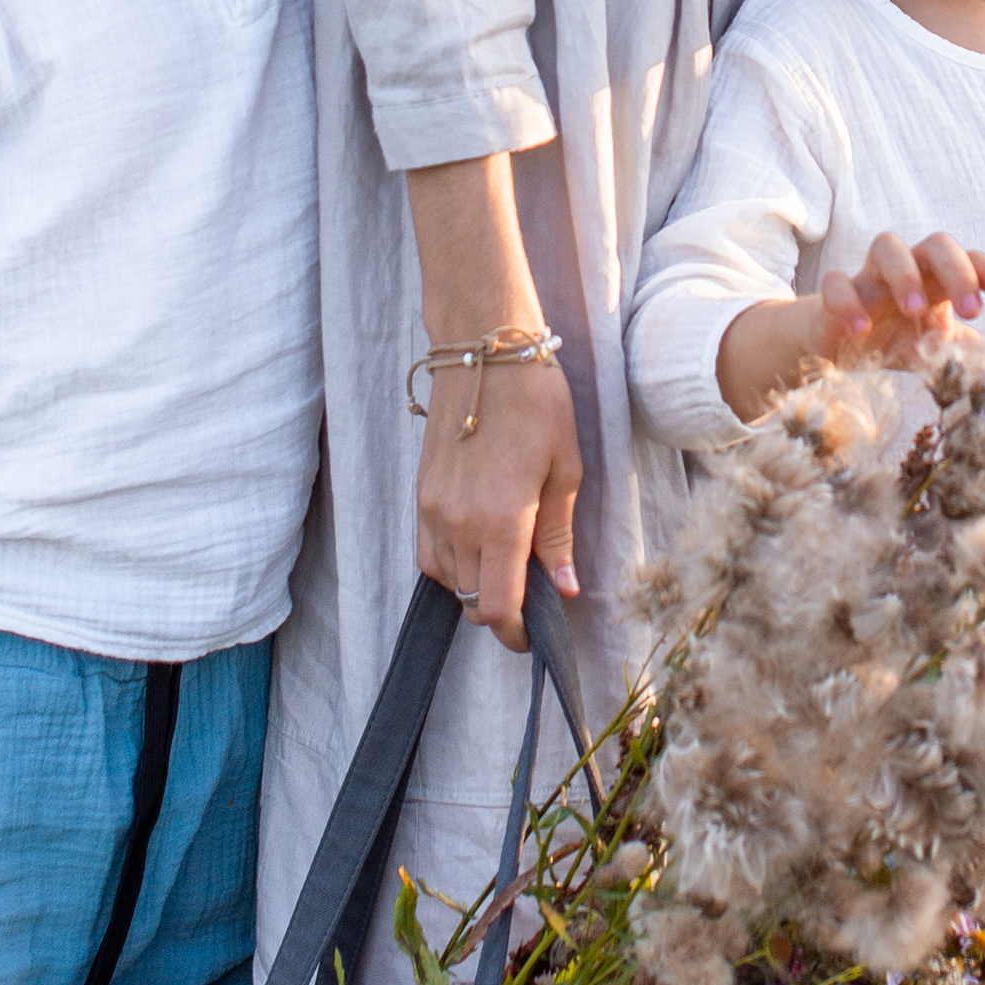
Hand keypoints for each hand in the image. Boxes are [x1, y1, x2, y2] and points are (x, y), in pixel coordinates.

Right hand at [406, 153, 583, 648]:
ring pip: (445, 578)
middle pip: (469, 598)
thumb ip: (559, 534)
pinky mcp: (419, 492)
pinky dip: (449, 561)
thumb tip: (565, 587)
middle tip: (529, 594)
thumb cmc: (537, 403)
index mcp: (501, 521)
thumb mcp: (564, 469)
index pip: (497, 605)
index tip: (532, 634)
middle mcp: (457, 522)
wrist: (484, 350)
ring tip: (505, 564)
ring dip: (473, 583)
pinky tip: (476, 542)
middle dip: (498, 607)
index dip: (514, 631)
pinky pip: (427, 550)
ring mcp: (431, 508)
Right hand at [818, 231, 984, 369]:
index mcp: (939, 279)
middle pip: (937, 244)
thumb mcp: (938, 348)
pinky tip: (860, 329)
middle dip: (958, 271)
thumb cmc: (898, 340)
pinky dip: (847, 300)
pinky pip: (836, 281)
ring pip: (887, 245)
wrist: (841, 349)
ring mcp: (870, 277)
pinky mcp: (835, 294)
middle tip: (971, 309)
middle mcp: (909, 269)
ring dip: (905, 273)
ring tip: (914, 309)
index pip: (971, 260)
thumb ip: (969, 352)